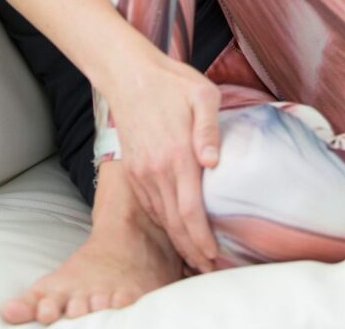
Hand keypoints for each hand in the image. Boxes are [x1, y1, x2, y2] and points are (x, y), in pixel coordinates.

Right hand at [102, 52, 222, 273]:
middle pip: (175, 224)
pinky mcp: (131, 168)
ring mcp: (141, 171)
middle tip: (208, 270)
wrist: (128, 74)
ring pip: (160, 218)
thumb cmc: (172, 82)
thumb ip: (210, 130)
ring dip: (177, 241)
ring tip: (194, 258)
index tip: (215, 258)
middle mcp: (156, 170)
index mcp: (177, 155)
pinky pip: (148, 204)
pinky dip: (161, 223)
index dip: (202, 240)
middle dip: (192, 251)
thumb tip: (214, 163)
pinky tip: (173, 229)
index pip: (190, 211)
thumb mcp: (202, 95)